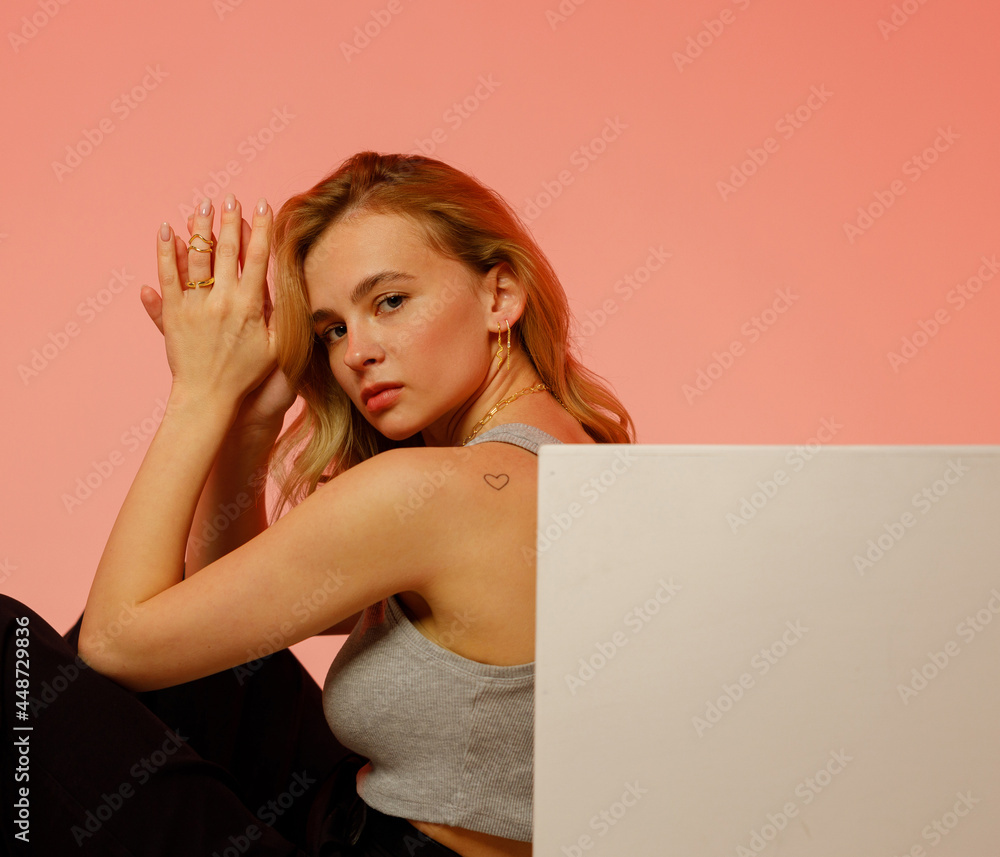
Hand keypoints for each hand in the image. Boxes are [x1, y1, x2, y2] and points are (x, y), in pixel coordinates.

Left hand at [143, 195, 278, 414]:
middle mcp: (223, 301)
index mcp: (251, 307)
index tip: (262, 205)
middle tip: (231, 198)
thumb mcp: (277, 347)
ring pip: (197, 257)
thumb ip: (280, 315)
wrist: (210, 397)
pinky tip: (166, 231)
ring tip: (203, 207)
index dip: (261, 228)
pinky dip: (165, 252)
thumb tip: (282, 284)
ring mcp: (196, 306)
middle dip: (230, 221)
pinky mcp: (174, 314)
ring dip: (200, 229)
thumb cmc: (248, 376)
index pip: (258, 258)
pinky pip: (168, 276)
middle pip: (227, 251)